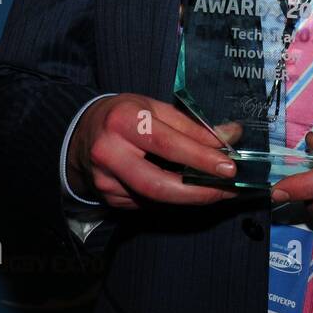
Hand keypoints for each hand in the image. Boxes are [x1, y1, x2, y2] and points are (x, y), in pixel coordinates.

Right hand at [67, 94, 240, 208]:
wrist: (81, 133)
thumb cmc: (123, 115)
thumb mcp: (154, 108)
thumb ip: (191, 125)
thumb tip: (231, 136)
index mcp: (123, 121)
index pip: (167, 144)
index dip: (200, 158)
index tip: (229, 166)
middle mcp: (109, 152)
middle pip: (158, 184)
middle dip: (198, 192)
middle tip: (228, 189)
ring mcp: (106, 180)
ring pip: (155, 199)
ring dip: (190, 198)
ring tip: (217, 191)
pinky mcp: (108, 198)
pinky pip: (147, 204)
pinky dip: (172, 199)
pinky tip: (187, 191)